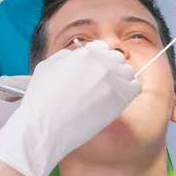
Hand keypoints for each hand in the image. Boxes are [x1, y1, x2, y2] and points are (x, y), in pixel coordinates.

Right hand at [0, 41, 141, 175]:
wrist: (44, 128)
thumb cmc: (41, 102)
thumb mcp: (48, 67)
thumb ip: (67, 57)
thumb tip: (78, 55)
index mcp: (84, 54)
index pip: (102, 48)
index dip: (99, 59)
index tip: (96, 70)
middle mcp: (100, 63)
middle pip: (117, 58)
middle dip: (111, 68)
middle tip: (103, 84)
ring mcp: (112, 80)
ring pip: (128, 71)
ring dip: (121, 80)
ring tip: (109, 94)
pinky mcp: (120, 97)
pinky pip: (135, 87)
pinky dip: (129, 91)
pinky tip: (119, 99)